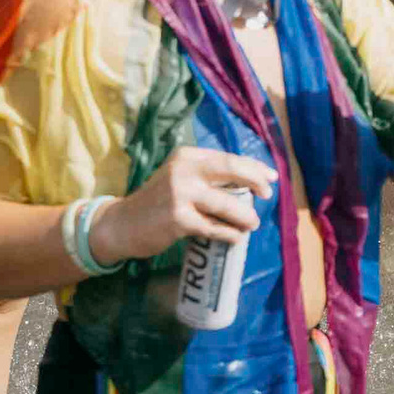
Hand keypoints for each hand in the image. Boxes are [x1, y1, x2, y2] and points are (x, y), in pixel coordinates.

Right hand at [92, 146, 276, 266]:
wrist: (121, 224)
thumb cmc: (157, 201)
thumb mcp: (179, 178)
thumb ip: (208, 177)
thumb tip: (250, 184)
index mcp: (188, 156)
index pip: (228, 158)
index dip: (254, 167)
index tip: (272, 177)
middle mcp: (184, 169)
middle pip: (232, 170)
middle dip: (255, 181)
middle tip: (267, 195)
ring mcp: (180, 194)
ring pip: (226, 204)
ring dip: (245, 216)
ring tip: (252, 224)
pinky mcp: (178, 219)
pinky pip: (213, 227)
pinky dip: (228, 233)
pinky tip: (235, 237)